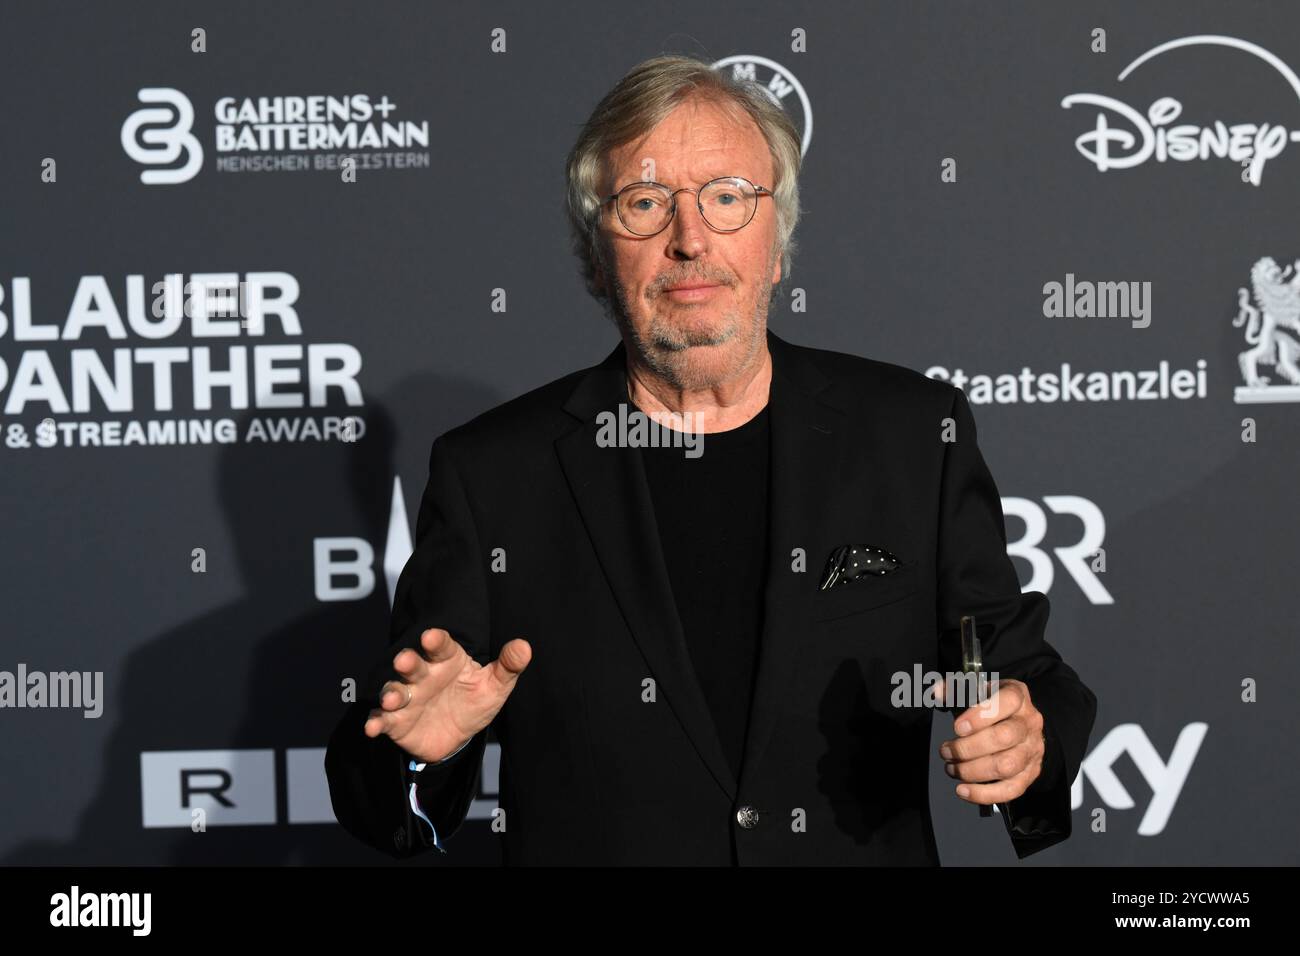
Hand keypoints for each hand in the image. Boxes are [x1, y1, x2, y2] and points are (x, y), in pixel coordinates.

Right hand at [363, 627, 530, 763]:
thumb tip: (524, 647)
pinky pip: (383, 720)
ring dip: (391, 693)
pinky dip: (376, 722)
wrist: (457, 736)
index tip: (431, 636)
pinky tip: (373, 727)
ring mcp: (408, 698)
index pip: (442, 646)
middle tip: (404, 660)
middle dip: (408, 662)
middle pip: (413, 665)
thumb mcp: (495, 686)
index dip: (436, 641)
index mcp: (448, 660)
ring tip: (391, 699)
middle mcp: (424, 675)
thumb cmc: (475, 700)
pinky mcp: (396, 722)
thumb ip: (508, 666)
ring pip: (395, 691)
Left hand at [938, 678, 1045, 805]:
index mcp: (1017, 696)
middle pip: (1004, 738)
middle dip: (968, 748)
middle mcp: (1030, 723)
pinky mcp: (1031, 773)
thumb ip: (955, 689)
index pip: (1007, 702)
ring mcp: (1033, 749)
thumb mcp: (976, 689)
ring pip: (1006, 765)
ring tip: (951, 769)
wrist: (1019, 723)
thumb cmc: (992, 705)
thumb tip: (936, 693)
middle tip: (946, 751)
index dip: (980, 716)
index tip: (957, 728)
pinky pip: (1011, 789)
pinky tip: (963, 790)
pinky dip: (984, 794)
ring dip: (972, 771)